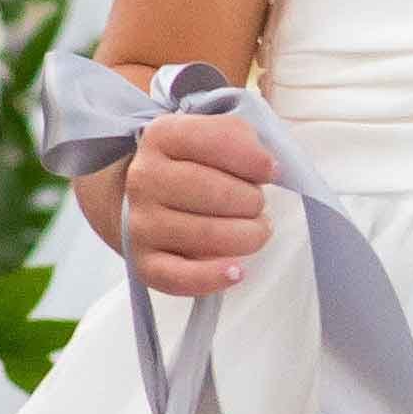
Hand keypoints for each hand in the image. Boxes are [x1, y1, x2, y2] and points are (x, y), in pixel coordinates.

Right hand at [115, 107, 278, 299]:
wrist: (150, 201)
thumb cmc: (198, 166)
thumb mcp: (216, 136)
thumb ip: (244, 138)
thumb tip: (268, 168)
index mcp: (162, 136)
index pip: (214, 140)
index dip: (252, 158)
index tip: (271, 170)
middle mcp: (144, 178)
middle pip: (213, 192)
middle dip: (250, 201)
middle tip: (257, 205)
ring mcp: (141, 223)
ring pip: (205, 235)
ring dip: (245, 236)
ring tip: (254, 230)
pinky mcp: (144, 263)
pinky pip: (179, 277)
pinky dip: (213, 276)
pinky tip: (236, 270)